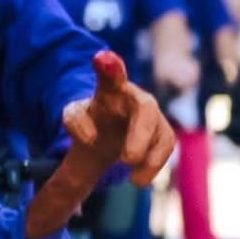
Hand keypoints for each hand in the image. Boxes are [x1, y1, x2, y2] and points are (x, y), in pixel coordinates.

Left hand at [63, 52, 177, 181]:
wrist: (110, 133)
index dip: (109, 68)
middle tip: (126, 160)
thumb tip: (92, 137)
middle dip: (139, 136)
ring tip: (132, 180)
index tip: (104, 59)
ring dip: (148, 159)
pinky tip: (136, 179)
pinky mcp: (165, 134)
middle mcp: (138, 98)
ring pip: (161, 135)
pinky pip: (165, 150)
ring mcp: (155, 116)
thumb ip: (75, 122)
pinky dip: (152, 167)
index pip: (111, 76)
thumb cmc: (92, 120)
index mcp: (111, 89)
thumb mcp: (74, 118)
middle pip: (146, 110)